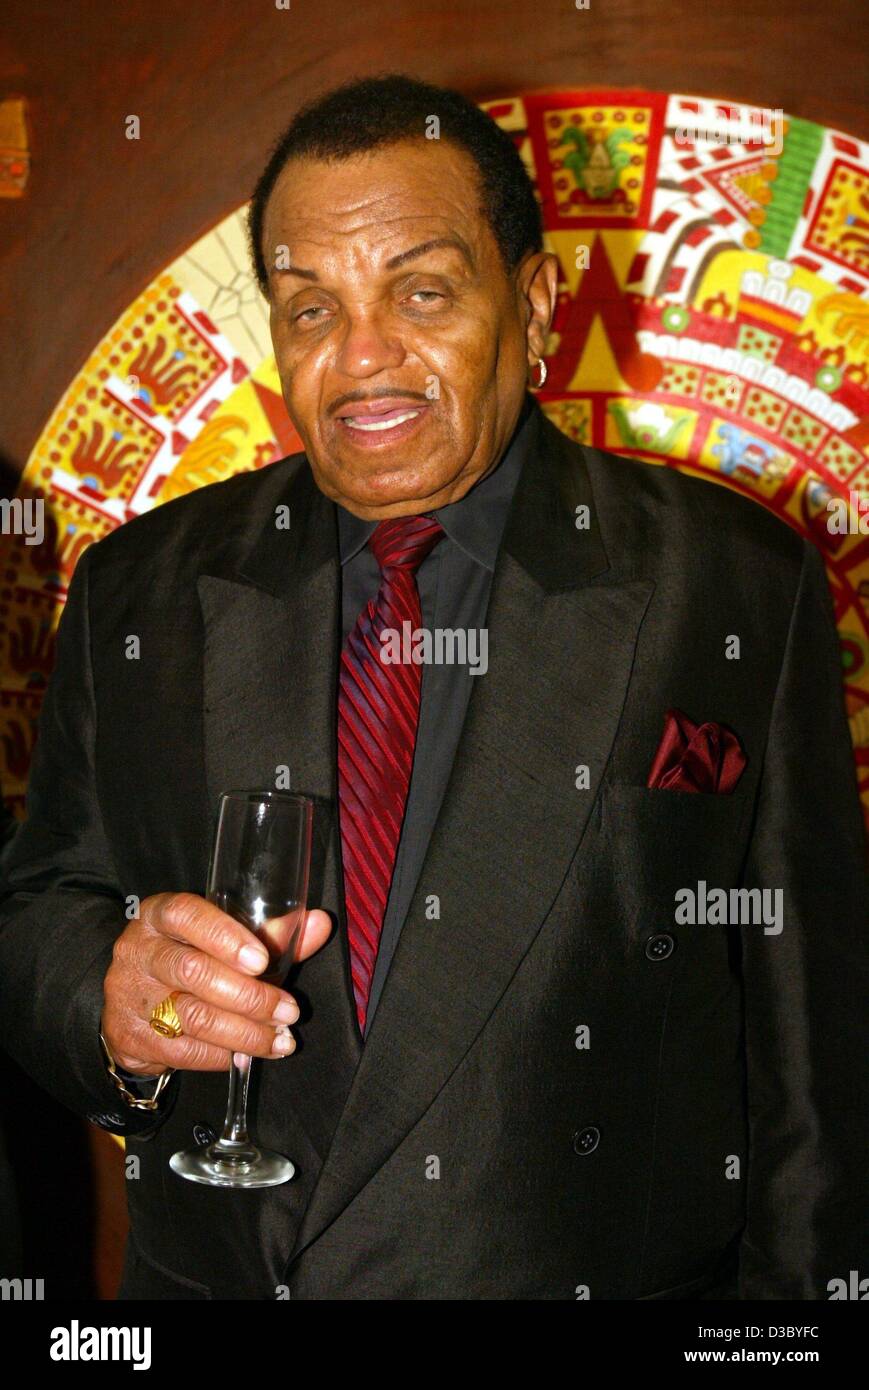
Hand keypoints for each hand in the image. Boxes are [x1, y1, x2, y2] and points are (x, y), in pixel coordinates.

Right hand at [100, 891, 331, 1076]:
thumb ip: (269, 933)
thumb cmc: (188, 957)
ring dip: (244, 1033)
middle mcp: (140, 951)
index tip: (262, 961)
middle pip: (194, 972)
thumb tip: (321, 924)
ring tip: (279, 1040)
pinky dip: (223, 1055)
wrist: (129, 1001)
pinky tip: (246, 1054)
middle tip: (289, 1011)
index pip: (186, 915)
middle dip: (250, 996)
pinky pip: (184, 1051)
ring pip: (192, 1017)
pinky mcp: (131, 1037)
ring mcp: (132, 995)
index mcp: (160, 915)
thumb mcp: (219, 938)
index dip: (225, 936)